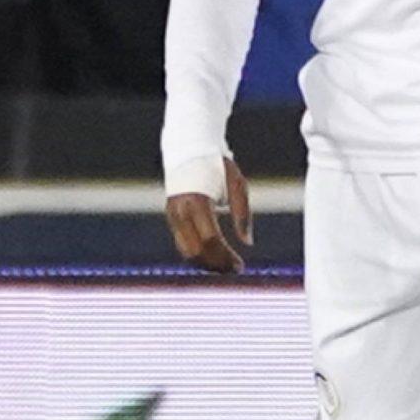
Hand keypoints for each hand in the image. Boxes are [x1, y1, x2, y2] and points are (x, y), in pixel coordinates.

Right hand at [165, 158, 253, 274]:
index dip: (225, 256)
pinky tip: (214, 259)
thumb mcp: (238, 184)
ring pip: (185, 251)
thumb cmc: (218, 166)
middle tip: (235, 270)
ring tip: (226, 268)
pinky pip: (182, 244)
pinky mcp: (171, 217)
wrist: (188, 150)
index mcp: (197, 202)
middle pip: (195, 251)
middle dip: (215, 265)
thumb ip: (243, 214)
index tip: (240, 265)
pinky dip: (197, 255)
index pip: (210, 239)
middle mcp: (180, 211)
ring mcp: (172, 215)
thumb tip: (248, 243)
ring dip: (206, 264)